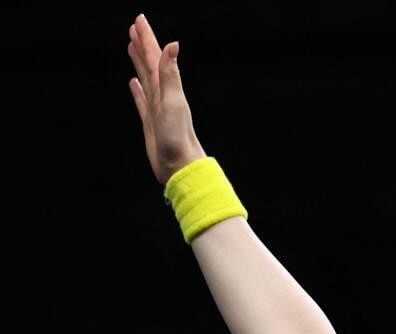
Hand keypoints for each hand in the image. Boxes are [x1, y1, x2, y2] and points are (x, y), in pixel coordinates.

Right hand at [127, 14, 206, 184]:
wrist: (179, 166)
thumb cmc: (178, 137)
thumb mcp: (173, 101)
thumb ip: (171, 73)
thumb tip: (174, 45)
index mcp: (167, 87)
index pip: (155, 56)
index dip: (147, 38)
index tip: (138, 20)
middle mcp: (162, 95)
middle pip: (150, 63)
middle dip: (142, 44)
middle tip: (134, 27)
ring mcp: (156, 108)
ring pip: (145, 78)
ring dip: (139, 62)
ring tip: (131, 47)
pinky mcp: (151, 122)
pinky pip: (142, 100)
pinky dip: (137, 90)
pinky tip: (133, 84)